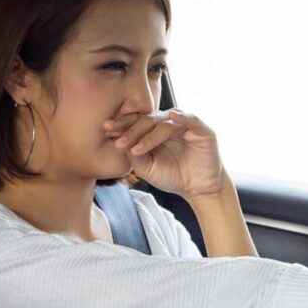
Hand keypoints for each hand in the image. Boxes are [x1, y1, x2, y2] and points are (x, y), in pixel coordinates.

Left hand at [103, 108, 224, 199]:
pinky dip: (181, 117)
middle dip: (130, 129)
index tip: (106, 129)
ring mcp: (185, 125)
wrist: (199, 190)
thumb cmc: (173, 177)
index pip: (137, 122)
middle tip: (117, 139)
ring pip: (164, 122)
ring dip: (148, 134)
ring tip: (136, 148)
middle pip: (147, 120)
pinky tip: (171, 118)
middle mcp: (169, 124)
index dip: (122, 125)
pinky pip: (190, 119)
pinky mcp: (201, 129)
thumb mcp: (148, 169)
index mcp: (155, 130)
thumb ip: (135, 155)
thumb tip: (120, 142)